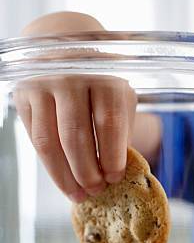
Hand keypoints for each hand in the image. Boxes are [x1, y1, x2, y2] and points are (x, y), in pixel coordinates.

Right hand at [13, 73, 137, 201]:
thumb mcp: (121, 98)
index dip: (112, 157)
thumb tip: (115, 173)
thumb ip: (120, 131)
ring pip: (50, 143)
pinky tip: (63, 177)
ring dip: (64, 176)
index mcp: (104, 78)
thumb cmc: (102, 82)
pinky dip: (49, 164)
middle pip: (75, 137)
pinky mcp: (24, 96)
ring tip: (78, 193)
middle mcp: (71, 79)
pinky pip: (35, 139)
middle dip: (86, 172)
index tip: (115, 178)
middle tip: (96, 190)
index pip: (109, 124)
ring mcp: (43, 86)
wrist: (69, 49)